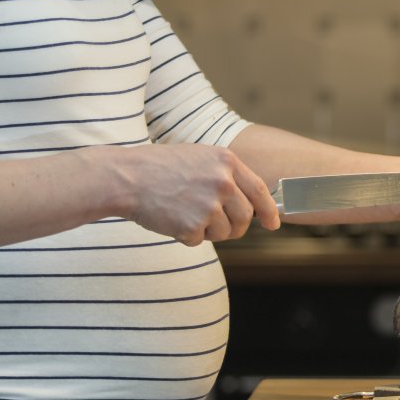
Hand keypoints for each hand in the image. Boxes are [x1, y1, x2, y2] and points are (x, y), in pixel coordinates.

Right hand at [117, 143, 280, 245]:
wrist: (127, 177)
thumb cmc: (160, 168)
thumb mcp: (200, 159)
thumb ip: (226, 176)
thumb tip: (250, 202)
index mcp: (226, 162)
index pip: (260, 191)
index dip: (269, 211)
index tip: (273, 223)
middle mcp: (222, 182)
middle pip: (245, 217)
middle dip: (235, 227)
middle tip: (215, 225)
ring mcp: (209, 204)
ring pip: (225, 232)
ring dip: (208, 231)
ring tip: (185, 213)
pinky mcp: (193, 225)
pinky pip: (200, 241)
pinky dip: (187, 236)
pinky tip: (172, 218)